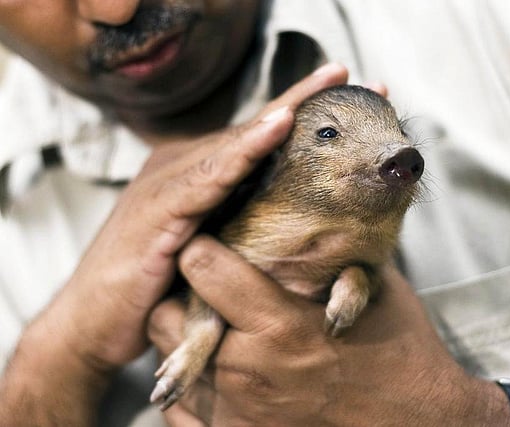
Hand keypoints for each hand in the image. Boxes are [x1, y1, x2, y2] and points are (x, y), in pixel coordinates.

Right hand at [0, 63, 348, 425]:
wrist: (93, 323)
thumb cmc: (158, 287)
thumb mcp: (213, 250)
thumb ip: (245, 226)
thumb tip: (303, 225)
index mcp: (201, 172)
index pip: (260, 137)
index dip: (304, 113)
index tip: (356, 96)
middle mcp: (185, 167)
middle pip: (254, 129)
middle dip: (305, 100)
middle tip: (351, 74)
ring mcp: (169, 183)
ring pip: (235, 143)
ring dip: (284, 114)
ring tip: (325, 85)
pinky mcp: (157, 209)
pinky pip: (207, 177)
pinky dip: (243, 152)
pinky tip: (275, 128)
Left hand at [149, 236, 509, 425]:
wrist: (418, 425)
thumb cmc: (400, 352)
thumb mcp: (375, 288)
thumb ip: (336, 250)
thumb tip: (320, 210)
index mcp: (281, 323)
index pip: (201, 265)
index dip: (203, 247)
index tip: (214, 245)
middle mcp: (248, 369)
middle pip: (168, 315)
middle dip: (184, 295)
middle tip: (209, 290)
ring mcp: (236, 412)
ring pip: (168, 359)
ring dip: (185, 338)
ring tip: (218, 329)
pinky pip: (178, 409)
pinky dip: (191, 384)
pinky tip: (221, 371)